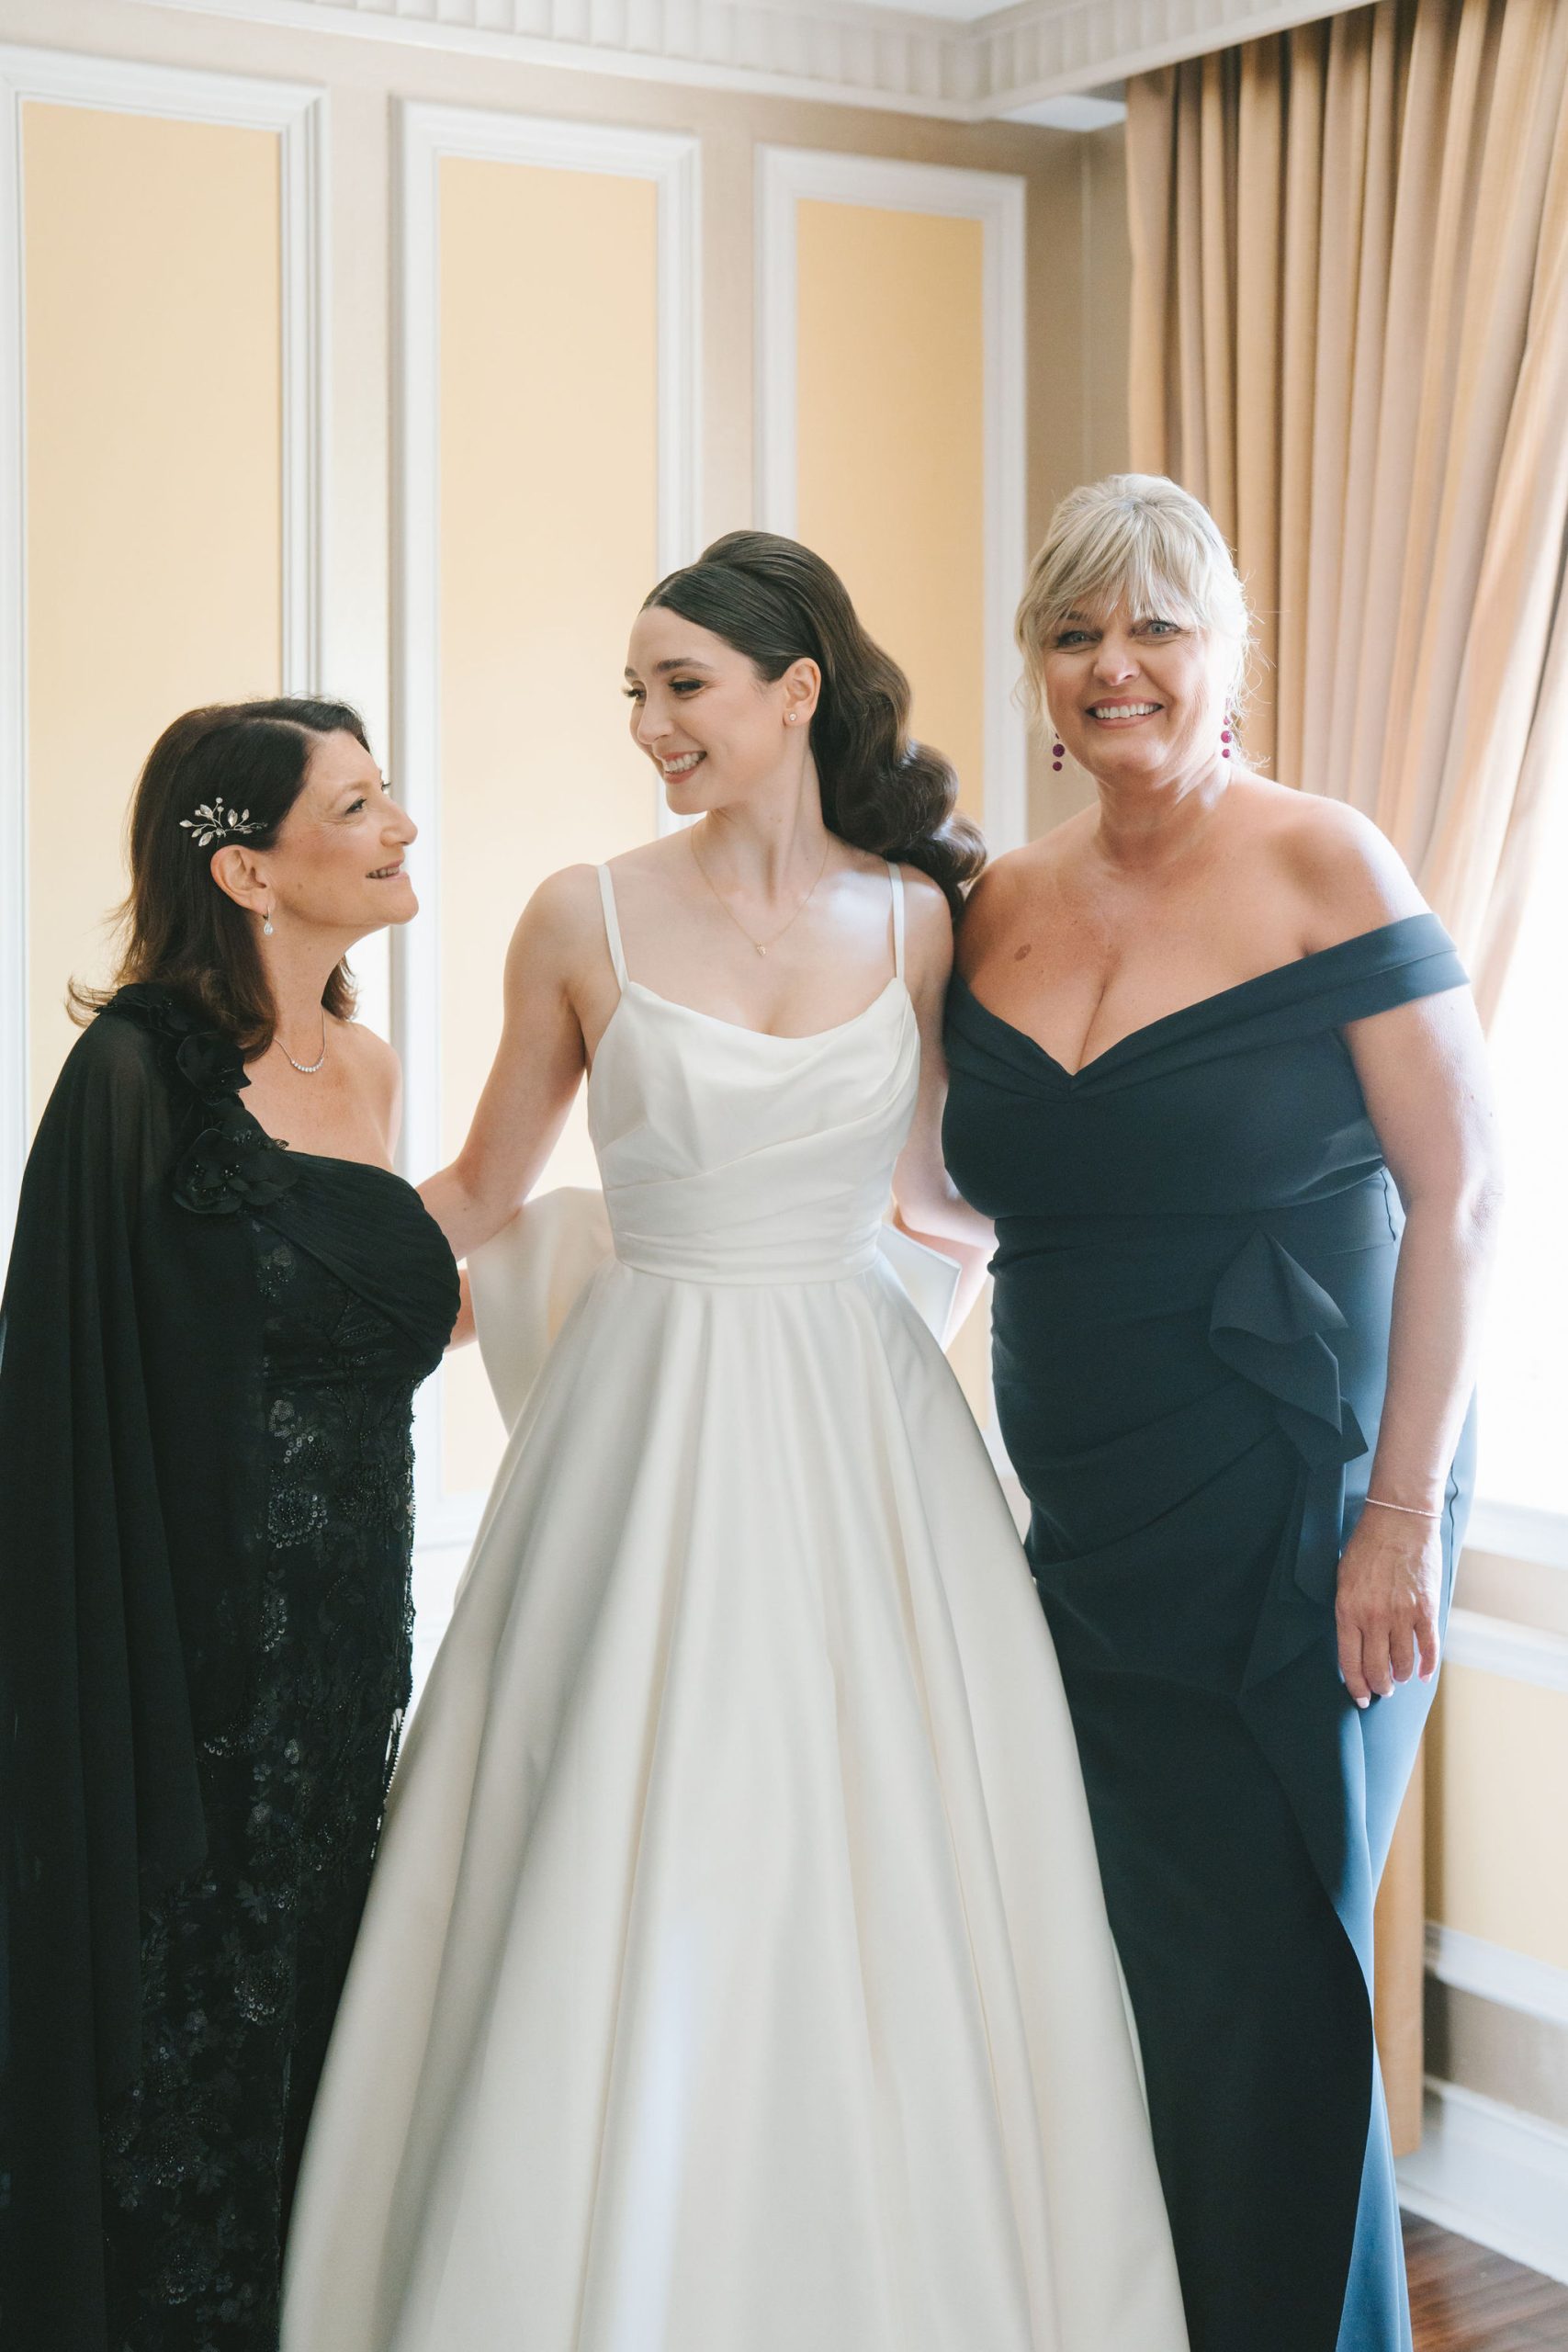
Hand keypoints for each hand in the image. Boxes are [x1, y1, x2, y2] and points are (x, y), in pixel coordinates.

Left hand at [1334, 1506, 1442, 1707]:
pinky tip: (1422, 1674)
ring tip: (1399, 1677)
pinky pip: (1428, 1648)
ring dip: (1400, 1676)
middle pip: (1377, 1669)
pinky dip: (1426, 1666)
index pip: (1350, 1662)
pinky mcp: (1427, 1610)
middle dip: (1379, 1686)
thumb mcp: (1344, 1579)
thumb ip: (1349, 1612)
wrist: (1399, 1521)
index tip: (1360, 1698)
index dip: (1356, 1686)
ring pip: (1402, 1663)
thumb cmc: (1368, 1547)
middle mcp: (1374, 1617)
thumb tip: (1355, 1643)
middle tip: (1382, 1691)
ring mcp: (1402, 1615)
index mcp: (1348, 1610)